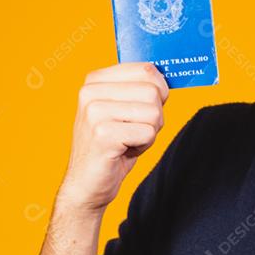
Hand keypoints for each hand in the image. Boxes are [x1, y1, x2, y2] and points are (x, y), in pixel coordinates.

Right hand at [56, 62, 169, 212]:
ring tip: (127, 141)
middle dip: (154, 116)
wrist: (87, 185)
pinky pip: (148, 133)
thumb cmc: (111, 146)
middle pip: (153, 91)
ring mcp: (94, 112)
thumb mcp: (124, 110)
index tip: (143, 109)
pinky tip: (123, 151)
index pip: (146, 69)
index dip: (158, 92)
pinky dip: (143, 146)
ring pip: (154, 113)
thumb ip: (140, 89)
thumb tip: (168, 76)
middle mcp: (90, 92)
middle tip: (133, 131)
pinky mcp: (103, 134)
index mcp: (95, 81)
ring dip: (149, 133)